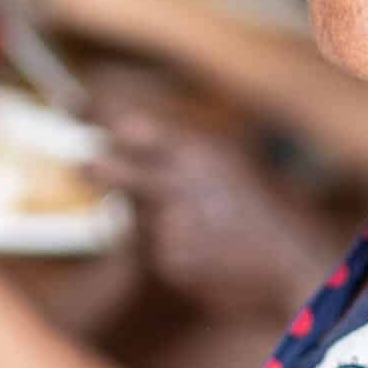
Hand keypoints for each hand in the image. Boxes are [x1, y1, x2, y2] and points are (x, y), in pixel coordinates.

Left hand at [85, 76, 334, 317]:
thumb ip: (179, 144)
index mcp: (200, 150)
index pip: (131, 124)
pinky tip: (201, 248)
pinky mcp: (173, 264)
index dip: (95, 112)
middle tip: (82, 163)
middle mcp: (183, 185)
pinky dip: (167, 249)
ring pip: (135, 216)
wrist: (298, 259)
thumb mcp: (230, 155)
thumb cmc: (264, 203)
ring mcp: (176, 227)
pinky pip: (152, 251)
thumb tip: (122, 129)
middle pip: (114, 168)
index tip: (69, 103)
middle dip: (94, 166)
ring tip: (197, 220)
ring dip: (149, 217)